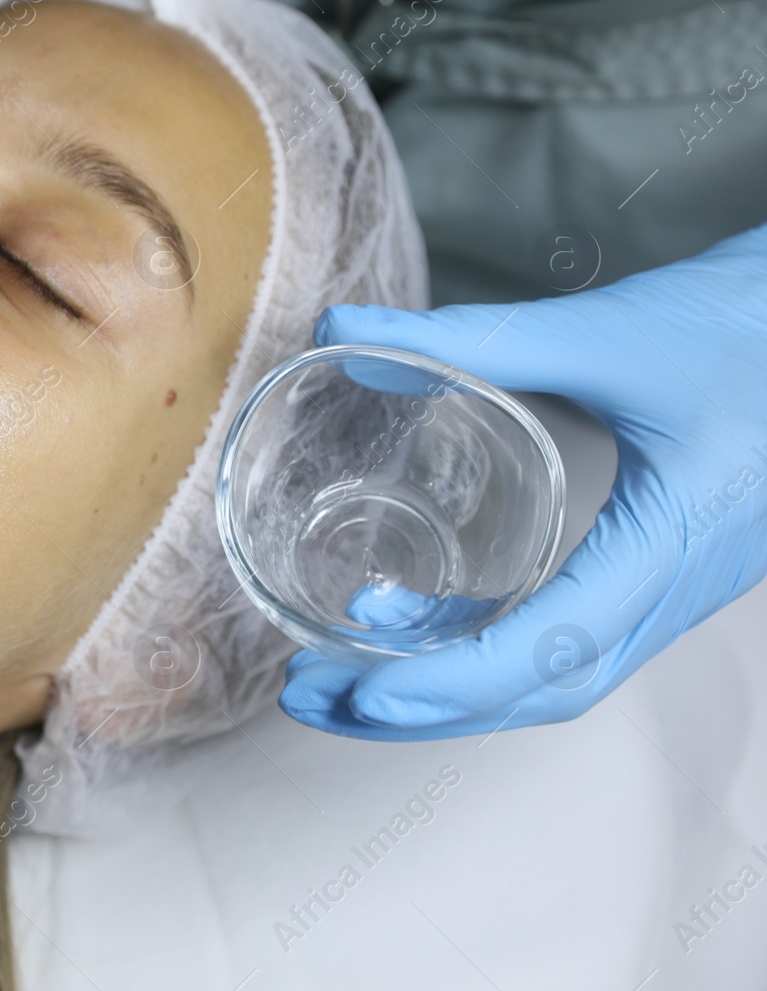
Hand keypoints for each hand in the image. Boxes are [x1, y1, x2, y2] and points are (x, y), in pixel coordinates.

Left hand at [281, 223, 766, 739]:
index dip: (456, 683)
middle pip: (543, 691)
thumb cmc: (751, 323)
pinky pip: (574, 642)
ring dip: (450, 691)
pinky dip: (490, 653)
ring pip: (559, 678)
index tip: (363, 697)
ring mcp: (675, 588)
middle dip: (423, 709)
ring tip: (340, 677)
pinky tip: (418, 624)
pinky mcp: (663, 568)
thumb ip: (474, 336)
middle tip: (310, 694)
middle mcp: (677, 588)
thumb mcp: (608, 330)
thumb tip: (342, 335)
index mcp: (674, 542)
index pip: (556, 647)